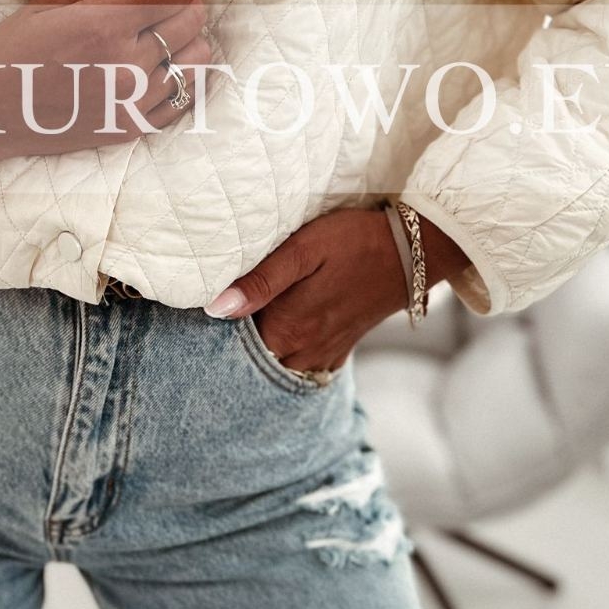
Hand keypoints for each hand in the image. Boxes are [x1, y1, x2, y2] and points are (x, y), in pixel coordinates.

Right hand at [0, 0, 210, 169]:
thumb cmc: (11, 49)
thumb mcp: (53, 2)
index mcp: (103, 26)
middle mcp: (125, 66)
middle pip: (192, 17)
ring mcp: (132, 102)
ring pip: (198, 58)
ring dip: (184, 38)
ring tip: (154, 34)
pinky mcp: (132, 128)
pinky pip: (184, 97)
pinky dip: (178, 75)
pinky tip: (153, 66)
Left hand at [203, 207, 470, 371]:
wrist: (414, 250)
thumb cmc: (354, 241)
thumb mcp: (303, 250)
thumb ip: (259, 281)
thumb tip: (215, 308)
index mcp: (288, 327)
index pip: (231, 346)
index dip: (211, 334)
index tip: (194, 318)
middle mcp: (303, 350)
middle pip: (251, 361)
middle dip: (229, 348)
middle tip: (209, 323)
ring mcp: (322, 354)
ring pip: (275, 367)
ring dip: (256, 353)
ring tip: (241, 327)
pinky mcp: (337, 350)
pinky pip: (300, 366)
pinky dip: (283, 358)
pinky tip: (275, 336)